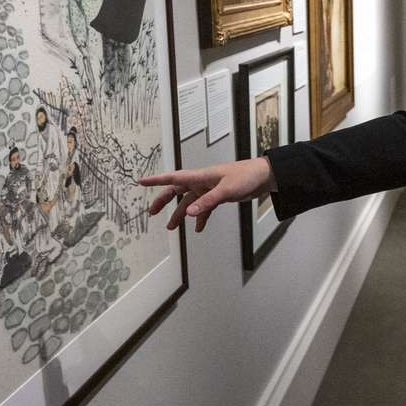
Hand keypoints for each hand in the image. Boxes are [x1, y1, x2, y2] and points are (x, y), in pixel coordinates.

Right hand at [140, 157, 276, 232]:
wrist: (264, 176)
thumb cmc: (245, 177)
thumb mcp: (226, 191)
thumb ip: (206, 203)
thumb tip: (187, 214)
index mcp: (200, 176)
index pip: (173, 178)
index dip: (156, 180)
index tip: (141, 182)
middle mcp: (202, 182)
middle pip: (177, 191)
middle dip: (164, 201)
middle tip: (152, 212)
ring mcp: (209, 189)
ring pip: (189, 202)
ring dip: (180, 214)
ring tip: (171, 227)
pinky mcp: (218, 196)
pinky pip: (204, 208)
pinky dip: (200, 217)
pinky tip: (198, 228)